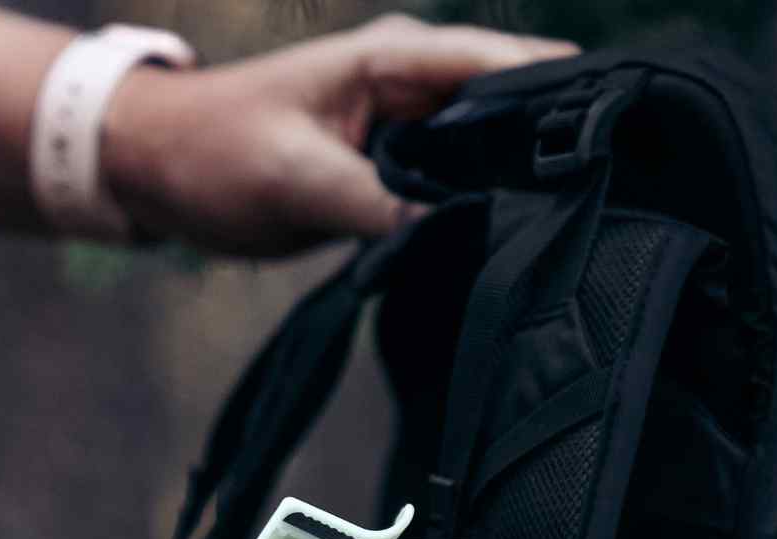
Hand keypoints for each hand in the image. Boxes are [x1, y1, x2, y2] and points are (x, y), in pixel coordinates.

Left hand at [102, 13, 575, 256]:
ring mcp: (410, 127)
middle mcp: (415, 83)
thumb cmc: (215, 156)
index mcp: (397, 59)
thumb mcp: (296, 181)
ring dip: (522, 183)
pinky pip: (460, 184)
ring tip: (575, 226)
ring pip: (493, 150)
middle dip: (555, 146)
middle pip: (516, 106)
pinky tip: (513, 242)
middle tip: (607, 201)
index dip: (566, 96)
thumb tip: (455, 231)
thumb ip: (379, 205)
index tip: (617, 141)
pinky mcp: (398, 170)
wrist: (159, 170)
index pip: (507, 64)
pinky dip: (484, 207)